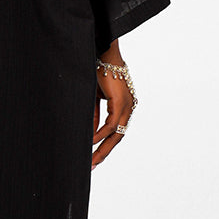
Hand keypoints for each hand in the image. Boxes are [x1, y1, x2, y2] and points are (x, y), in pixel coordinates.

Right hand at [91, 41, 132, 169]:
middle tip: (93, 166)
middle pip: (118, 136)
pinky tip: (91, 141)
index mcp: (124, 106)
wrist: (103, 52)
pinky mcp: (121, 101)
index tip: (94, 157)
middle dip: (104, 152)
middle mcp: (128, 107)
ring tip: (91, 159)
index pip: (115, 131)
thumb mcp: (94, 97)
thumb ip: (94, 115)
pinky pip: (111, 123)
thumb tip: (91, 133)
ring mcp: (127, 105)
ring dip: (103, 147)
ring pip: (117, 133)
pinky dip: (101, 134)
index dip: (105, 145)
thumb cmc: (98, 70)